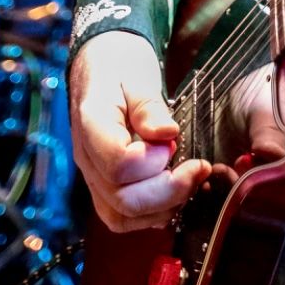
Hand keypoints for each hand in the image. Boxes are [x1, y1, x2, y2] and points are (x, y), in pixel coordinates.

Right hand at [69, 31, 210, 232]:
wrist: (100, 68)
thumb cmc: (120, 68)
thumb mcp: (138, 76)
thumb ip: (150, 107)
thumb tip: (168, 134)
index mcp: (92, 124)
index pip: (117, 164)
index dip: (153, 161)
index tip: (174, 141)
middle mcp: (87, 158)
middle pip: (121, 200)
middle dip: (168, 192)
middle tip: (197, 168)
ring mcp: (93, 176)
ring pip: (121, 217)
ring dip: (163, 207)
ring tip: (191, 180)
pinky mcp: (105, 186)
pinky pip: (123, 216)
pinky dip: (153, 213)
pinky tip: (176, 192)